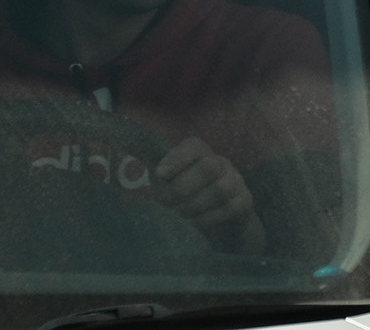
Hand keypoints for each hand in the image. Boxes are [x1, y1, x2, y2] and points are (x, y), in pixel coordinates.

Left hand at [155, 136, 263, 252]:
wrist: (221, 222)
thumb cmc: (187, 199)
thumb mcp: (169, 184)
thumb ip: (154, 173)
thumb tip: (124, 149)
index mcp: (201, 154)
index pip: (194, 146)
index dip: (178, 158)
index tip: (159, 175)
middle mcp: (221, 163)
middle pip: (208, 166)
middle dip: (183, 187)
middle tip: (166, 203)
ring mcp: (236, 181)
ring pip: (221, 187)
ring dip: (195, 204)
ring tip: (179, 215)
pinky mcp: (245, 201)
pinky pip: (231, 207)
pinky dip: (210, 217)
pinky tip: (196, 223)